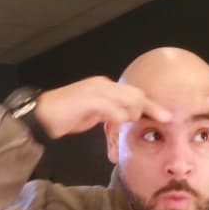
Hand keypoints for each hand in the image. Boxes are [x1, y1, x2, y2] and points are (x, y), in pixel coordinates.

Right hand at [34, 78, 170, 140]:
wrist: (43, 114)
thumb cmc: (67, 116)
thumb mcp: (93, 114)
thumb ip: (109, 113)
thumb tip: (125, 118)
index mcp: (104, 87)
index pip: (134, 93)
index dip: (150, 104)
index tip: (165, 116)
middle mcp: (103, 85)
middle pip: (136, 94)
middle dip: (151, 107)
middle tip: (165, 118)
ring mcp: (96, 91)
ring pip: (128, 99)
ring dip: (135, 113)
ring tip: (131, 123)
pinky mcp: (90, 100)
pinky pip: (113, 109)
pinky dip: (120, 117)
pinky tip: (121, 123)